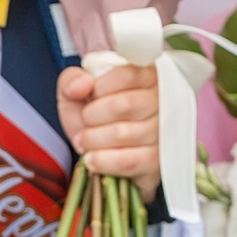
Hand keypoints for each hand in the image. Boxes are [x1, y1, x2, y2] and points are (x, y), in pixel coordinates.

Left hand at [58, 64, 163, 199]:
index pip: (127, 75)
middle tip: (85, 122)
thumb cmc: (96, 115)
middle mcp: (163, 102)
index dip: (99, 88)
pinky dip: (102, 160)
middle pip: (125, 105)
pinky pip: (128, 161)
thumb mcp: (78, 91)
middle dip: (92, 116)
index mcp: (148, 77)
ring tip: (84, 141)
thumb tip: (82, 85)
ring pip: (123, 134)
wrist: (104, 151)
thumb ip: (72, 80)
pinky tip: (90, 158)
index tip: (91, 97)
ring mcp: (164, 132)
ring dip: (92, 139)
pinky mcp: (158, 160)